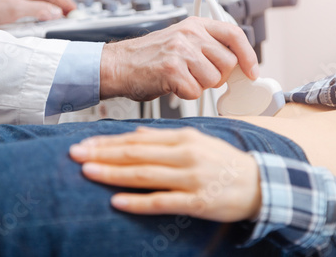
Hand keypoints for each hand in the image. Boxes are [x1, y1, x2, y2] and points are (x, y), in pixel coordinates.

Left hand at [0, 0, 75, 26]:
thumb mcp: (15, 9)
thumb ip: (37, 10)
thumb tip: (56, 13)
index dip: (63, 1)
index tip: (74, 10)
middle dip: (60, 7)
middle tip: (71, 17)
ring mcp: (16, 3)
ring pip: (39, 7)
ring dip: (51, 14)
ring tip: (61, 22)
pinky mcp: (11, 14)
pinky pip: (32, 15)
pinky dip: (41, 20)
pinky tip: (44, 26)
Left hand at [70, 127, 261, 221]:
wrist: (260, 184)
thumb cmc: (225, 162)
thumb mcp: (197, 140)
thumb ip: (165, 137)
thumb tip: (137, 132)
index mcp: (184, 138)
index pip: (138, 138)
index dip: (109, 141)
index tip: (85, 143)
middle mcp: (185, 155)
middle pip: (136, 154)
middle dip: (103, 154)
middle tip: (75, 154)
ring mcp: (191, 178)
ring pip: (145, 175)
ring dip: (114, 174)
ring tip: (88, 172)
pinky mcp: (197, 202)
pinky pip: (163, 201)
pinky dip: (139, 201)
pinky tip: (117, 201)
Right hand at [99, 16, 258, 100]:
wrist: (118, 64)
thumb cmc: (148, 57)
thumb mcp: (180, 40)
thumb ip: (206, 46)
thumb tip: (236, 64)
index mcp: (195, 24)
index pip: (234, 34)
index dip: (248, 55)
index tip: (252, 71)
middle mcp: (190, 34)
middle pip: (228, 63)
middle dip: (218, 76)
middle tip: (199, 76)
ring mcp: (181, 51)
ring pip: (214, 79)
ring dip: (200, 86)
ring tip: (182, 78)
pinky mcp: (172, 70)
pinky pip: (195, 91)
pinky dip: (186, 94)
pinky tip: (172, 85)